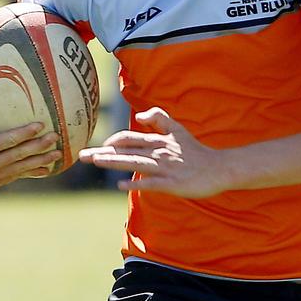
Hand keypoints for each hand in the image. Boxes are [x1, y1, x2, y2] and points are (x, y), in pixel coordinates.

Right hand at [0, 88, 61, 188]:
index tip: (41, 125)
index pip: (5, 141)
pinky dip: (32, 172)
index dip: (24, 133)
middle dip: (38, 146)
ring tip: (59, 153)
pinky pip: (17, 176)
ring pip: (20, 169)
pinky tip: (48, 168)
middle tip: (56, 136)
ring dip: (41, 161)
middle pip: (17, 156)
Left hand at [80, 108, 226, 197]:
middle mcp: (159, 153)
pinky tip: (120, 184)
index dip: (112, 142)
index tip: (98, 148)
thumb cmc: (196, 152)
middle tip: (82, 156)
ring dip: (114, 163)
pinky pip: (151, 183)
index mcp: (159, 141)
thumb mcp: (178, 130)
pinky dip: (136, 183)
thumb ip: (160, 118)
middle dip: (103, 153)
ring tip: (96, 162)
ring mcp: (166, 169)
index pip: (130, 138)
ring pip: (135, 164)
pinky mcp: (173, 184)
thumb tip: (140, 115)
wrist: (219, 168)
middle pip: (126, 151)